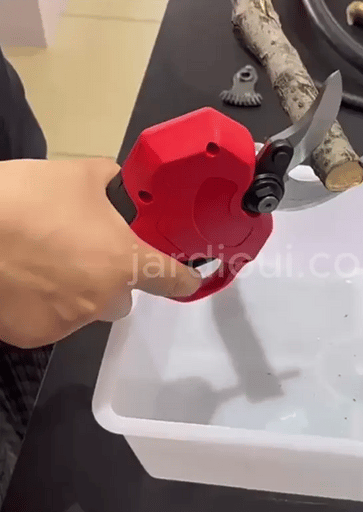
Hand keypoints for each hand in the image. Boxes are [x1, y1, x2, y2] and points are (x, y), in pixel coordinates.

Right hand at [0, 158, 200, 348]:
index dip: (185, 278)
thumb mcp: (78, 175)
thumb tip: (119, 182)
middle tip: (86, 253)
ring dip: (78, 291)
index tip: (189, 277)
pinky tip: (25, 280)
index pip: (174, 280)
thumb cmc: (27, 199)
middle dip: (114, 279)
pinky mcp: (34, 336)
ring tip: (46, 262)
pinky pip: (53, 321)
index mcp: (125, 262)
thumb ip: (111, 181)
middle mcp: (104, 299)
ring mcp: (69, 322)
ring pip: (88, 309)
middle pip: (125, 296)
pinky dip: (46, 305)